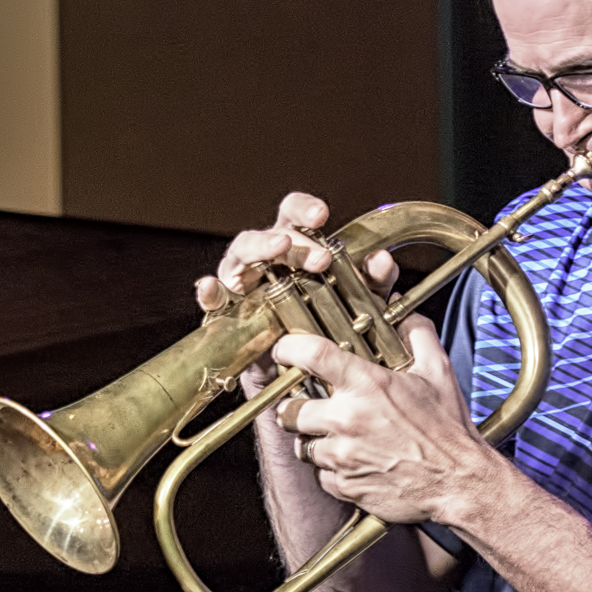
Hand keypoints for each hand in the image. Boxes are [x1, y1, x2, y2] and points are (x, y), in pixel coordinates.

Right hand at [194, 193, 399, 392]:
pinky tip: (211, 286)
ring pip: (240, 255)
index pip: (292, 216)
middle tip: (321, 259)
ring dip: (261, 248)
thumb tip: (381, 260)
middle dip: (295, 241)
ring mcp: (242, 285)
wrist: (303, 383)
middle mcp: (264, 261)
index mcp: (293, 250)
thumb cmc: (325, 331)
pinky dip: (210, 292)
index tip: (322, 214)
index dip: (303, 209)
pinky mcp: (226, 316)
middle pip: (268, 234)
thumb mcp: (357, 305)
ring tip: (280, 247)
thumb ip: (372, 283)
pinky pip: (213, 302)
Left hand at [271, 320, 490, 527]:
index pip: (309, 354)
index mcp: (367, 385)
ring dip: (313, 439)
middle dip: (296, 406)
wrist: (460, 483)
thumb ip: (418, 334)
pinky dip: (331, 470)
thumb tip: (403, 312)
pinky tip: (352, 461)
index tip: (284, 351)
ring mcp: (343, 456)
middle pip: (289, 408)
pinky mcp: (344, 485)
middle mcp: (347, 419)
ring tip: (336, 436)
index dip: (288, 348)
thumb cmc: (449, 430)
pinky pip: (320, 474)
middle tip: (313, 405)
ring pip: (301, 445)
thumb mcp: (438, 372)